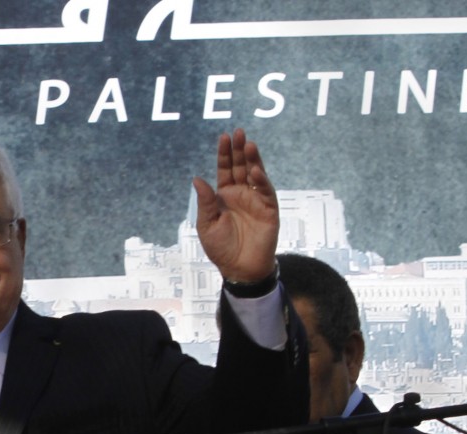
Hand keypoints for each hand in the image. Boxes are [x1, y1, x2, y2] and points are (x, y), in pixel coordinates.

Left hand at [193, 128, 278, 282]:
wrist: (240, 269)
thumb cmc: (221, 248)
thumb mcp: (207, 224)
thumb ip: (205, 202)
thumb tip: (197, 179)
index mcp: (224, 196)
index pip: (225, 170)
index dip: (224, 154)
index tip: (223, 137)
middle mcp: (241, 194)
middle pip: (241, 167)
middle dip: (239, 150)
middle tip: (238, 132)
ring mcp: (256, 200)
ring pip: (255, 174)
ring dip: (253, 159)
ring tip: (248, 144)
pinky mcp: (269, 209)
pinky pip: (265, 192)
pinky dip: (261, 181)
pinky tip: (254, 171)